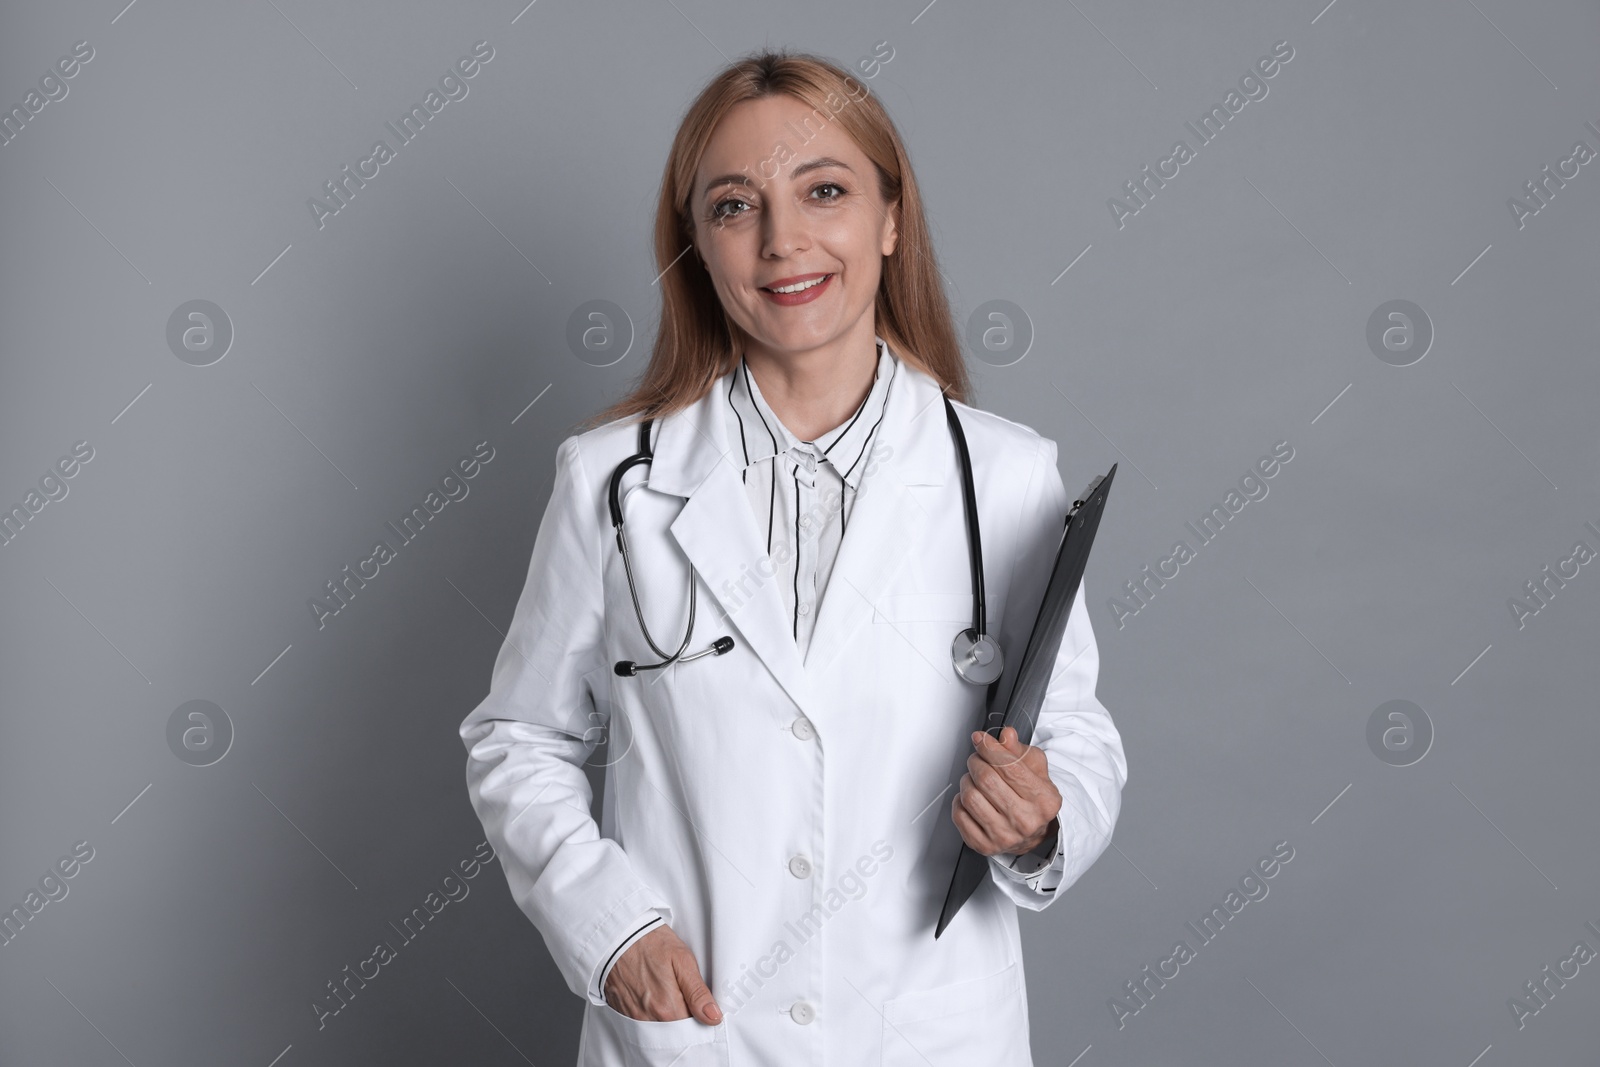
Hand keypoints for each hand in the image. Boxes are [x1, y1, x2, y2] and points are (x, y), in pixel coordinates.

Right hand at [603, 923, 722, 1024]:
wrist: (616, 935)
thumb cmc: (650, 943)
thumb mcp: (682, 960)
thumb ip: (698, 992)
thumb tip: (713, 1017)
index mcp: (668, 1008)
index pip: (693, 1030)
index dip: (701, 1020)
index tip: (703, 1008)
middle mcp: (649, 1018)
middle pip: (675, 1035)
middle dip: (684, 1022)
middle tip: (686, 999)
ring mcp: (634, 1017)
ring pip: (659, 1031)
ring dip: (668, 1019)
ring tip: (669, 994)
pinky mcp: (623, 1012)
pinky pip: (642, 1025)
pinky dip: (652, 1016)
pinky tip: (655, 997)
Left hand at [951, 726, 1062, 857]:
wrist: (1033, 834)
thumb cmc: (1033, 799)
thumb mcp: (1035, 769)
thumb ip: (1019, 750)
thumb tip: (1006, 736)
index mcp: (1043, 800)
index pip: (1009, 767)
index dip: (990, 748)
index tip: (980, 739)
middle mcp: (1026, 821)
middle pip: (986, 779)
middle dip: (976, 761)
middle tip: (977, 759)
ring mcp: (1004, 836)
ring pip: (970, 796)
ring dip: (967, 780)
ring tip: (975, 779)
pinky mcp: (984, 846)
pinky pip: (959, 815)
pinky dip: (960, 801)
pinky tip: (972, 797)